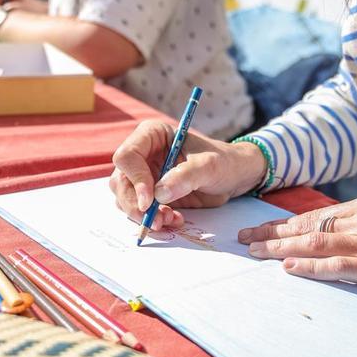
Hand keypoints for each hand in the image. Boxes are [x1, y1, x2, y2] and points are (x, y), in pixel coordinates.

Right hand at [109, 121, 267, 229]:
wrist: (235, 178)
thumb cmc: (224, 162)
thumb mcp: (209, 166)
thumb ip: (185, 176)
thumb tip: (159, 194)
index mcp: (152, 136)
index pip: (127, 156)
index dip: (135, 179)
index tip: (150, 200)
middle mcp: (143, 155)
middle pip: (120, 182)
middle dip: (136, 205)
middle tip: (157, 220)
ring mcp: (145, 176)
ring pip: (126, 199)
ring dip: (144, 215)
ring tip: (170, 219)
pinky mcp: (151, 196)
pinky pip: (140, 211)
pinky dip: (153, 220)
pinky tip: (174, 219)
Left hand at [237, 196, 356, 293]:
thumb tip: (355, 235)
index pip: (317, 216)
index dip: (286, 223)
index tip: (262, 226)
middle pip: (307, 227)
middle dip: (271, 232)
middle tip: (242, 237)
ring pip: (314, 244)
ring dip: (279, 248)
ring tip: (253, 252)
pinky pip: (338, 266)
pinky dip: (310, 267)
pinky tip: (289, 269)